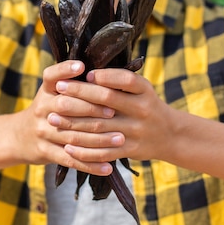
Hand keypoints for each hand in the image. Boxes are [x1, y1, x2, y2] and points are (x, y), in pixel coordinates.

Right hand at [14, 60, 122, 175]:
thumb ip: (74, 82)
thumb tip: (105, 72)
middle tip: (114, 112)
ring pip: (72, 135)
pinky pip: (70, 159)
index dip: (65, 69)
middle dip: (91, 108)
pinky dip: (90, 164)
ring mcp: (42, 131)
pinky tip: (108, 166)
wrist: (19, 136)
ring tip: (120, 138)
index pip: (51, 75)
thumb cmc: (48, 109)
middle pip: (66, 106)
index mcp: (46, 90)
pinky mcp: (46, 152)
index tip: (82, 66)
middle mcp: (42, 108)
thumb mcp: (52, 91)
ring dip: (98, 139)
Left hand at [51, 67, 176, 163]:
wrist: (170, 135)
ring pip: (100, 127)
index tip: (84, 73)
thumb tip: (86, 72)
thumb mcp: (141, 89)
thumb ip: (119, 81)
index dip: (104, 76)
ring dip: (73, 123)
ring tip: (53, 118)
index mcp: (144, 91)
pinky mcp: (130, 150)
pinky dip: (84, 151)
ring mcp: (136, 131)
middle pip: (107, 100)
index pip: (124, 80)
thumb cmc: (146, 105)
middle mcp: (142, 110)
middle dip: (79, 94)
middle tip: (58, 90)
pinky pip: (104, 152)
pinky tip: (67, 146)